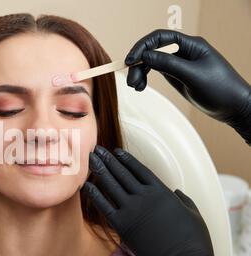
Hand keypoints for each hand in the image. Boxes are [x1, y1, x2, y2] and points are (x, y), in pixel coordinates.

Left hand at [82, 145, 219, 255]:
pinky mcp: (122, 225)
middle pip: (121, 173)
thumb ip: (181, 199)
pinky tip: (86, 185)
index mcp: (162, 191)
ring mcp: (132, 210)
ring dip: (99, 170)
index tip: (116, 152)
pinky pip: (104, 206)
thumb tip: (175, 192)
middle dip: (108, 160)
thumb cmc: (193, 240)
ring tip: (90, 159)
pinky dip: (95, 194)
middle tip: (96, 149)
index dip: (126, 159)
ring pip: (111, 185)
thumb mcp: (192, 212)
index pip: (139, 169)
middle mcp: (144, 196)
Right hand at [125, 29, 250, 144]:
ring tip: (135, 87)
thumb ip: (168, 64)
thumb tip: (145, 56)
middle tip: (131, 81)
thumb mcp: (192, 76)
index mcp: (191, 45)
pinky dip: (145, 78)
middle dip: (138, 64)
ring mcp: (178, 63)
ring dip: (140, 72)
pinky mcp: (176, 75)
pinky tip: (141, 87)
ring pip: (151, 62)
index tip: (131, 61)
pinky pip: (155, 71)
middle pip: (152, 50)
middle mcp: (183, 51)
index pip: (160, 38)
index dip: (142, 47)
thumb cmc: (220, 89)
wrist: (233, 107)